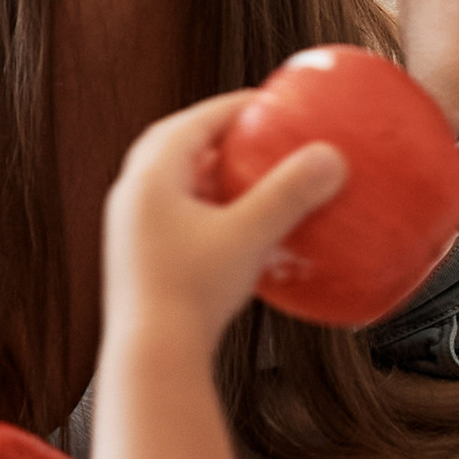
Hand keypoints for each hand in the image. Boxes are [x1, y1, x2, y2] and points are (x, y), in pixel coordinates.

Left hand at [102, 98, 345, 352]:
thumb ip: (289, 193)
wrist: (152, 355)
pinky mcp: (135, 257)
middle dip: (216, 132)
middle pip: (175, 143)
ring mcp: (128, 228)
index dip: (236, 107)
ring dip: (206, 169)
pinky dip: (200, 205)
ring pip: (169, 180)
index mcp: (150, 176)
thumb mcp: (249, 236)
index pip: (196, 120)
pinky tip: (230, 225)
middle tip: (254, 133)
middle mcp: (131, 196)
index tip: (269, 102)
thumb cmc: (191, 294)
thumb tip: (330, 156)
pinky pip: (170, 213)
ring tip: (245, 174)